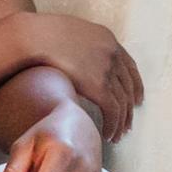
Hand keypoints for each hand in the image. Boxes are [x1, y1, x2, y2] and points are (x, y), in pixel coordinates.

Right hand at [11, 12, 142, 141]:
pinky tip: (108, 135)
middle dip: (130, 108)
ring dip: (122, 122)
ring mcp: (107, 68)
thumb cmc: (41, 36)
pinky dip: (113, 125)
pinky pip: (113, 111)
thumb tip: (75, 66)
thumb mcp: (69, 36)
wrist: (35, 36)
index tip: (137, 99)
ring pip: (124, 102)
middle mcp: (112, 53)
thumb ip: (80, 51)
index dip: (135, 85)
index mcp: (107, 39)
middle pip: (129, 86)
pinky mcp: (99, 85)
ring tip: (117, 136)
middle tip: (128, 125)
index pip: (129, 66)